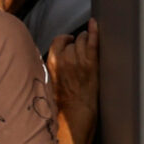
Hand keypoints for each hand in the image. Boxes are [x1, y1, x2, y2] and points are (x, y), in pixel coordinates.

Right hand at [47, 20, 100, 136]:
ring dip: (86, 42)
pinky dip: (94, 31)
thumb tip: (59, 63)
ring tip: (89, 50)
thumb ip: (53, 70)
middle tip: (82, 54)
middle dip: (78, 45)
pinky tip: (95, 24)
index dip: (66, 41)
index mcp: (50, 64)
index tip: (70, 42)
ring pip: (82, 40)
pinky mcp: (91, 65)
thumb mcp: (49, 85)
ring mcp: (78, 61)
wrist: (73, 119)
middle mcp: (63, 59)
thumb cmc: (62, 107)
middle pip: (72, 41)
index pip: (58, 41)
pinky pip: (92, 42)